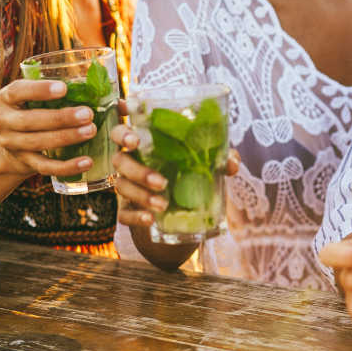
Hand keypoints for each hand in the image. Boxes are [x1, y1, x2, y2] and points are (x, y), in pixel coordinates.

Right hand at [0, 79, 98, 178]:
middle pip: (29, 120)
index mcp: (8, 98)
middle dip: (60, 118)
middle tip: (88, 113)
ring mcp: (13, 144)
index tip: (64, 88)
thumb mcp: (39, 98)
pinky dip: (67, 166)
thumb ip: (62, 92)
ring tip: (91, 131)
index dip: (39, 90)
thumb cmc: (37, 111)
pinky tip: (87, 162)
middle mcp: (5, 121)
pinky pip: (46, 167)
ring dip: (66, 137)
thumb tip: (106, 89)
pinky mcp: (26, 163)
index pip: (18, 91)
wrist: (16, 146)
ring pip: (38, 142)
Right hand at [111, 123, 240, 228]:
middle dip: (136, 169)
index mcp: (144, 143)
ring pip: (122, 186)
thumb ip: (220, 157)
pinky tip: (151, 219)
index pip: (123, 131)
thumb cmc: (189, 170)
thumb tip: (231, 163)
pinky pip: (123, 212)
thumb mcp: (206, 161)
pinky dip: (135, 216)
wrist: (181, 206)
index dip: (123, 132)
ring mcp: (126, 185)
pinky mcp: (127, 207)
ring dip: (142, 195)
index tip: (133, 136)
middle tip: (160, 180)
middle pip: (119, 159)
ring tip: (163, 204)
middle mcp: (130, 161)